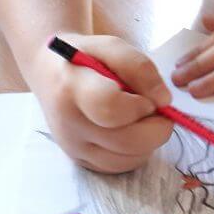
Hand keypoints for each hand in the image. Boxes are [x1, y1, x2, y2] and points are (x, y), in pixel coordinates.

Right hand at [29, 33, 173, 172]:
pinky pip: (121, 167)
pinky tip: (131, 130)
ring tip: (141, 118)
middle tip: (156, 110)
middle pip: (127, 142)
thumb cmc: (85, 57)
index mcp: (72, 89)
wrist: (49, 74)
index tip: (146, 97)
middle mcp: (70, 125)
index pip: (110, 108)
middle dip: (156, 128)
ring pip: (129, 160)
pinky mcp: (81, 162)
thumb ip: (140, 67)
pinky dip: (137, 152)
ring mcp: (74, 148)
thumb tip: (164, 101)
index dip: (140, 105)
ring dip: (149, 141)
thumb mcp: (111, 46)